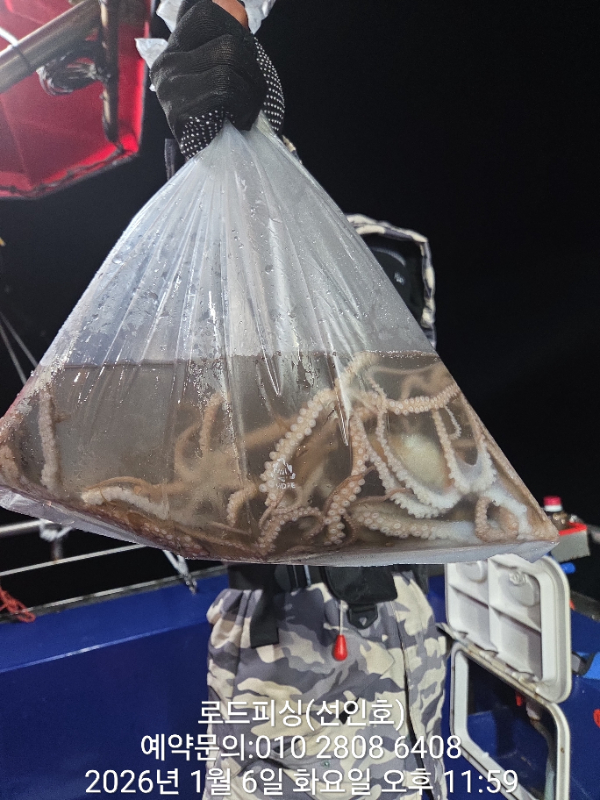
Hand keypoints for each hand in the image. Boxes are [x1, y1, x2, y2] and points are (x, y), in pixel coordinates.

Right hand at [151, 0, 266, 153]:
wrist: (208, 163)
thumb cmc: (219, 115)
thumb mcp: (219, 71)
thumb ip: (225, 42)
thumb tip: (234, 9)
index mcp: (177, 46)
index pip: (210, 14)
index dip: (239, 36)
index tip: (244, 64)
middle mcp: (167, 62)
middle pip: (229, 45)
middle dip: (253, 72)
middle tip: (253, 94)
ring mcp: (169, 85)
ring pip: (229, 65)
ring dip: (252, 92)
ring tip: (248, 109)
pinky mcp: (178, 110)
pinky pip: (225, 89)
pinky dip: (244, 106)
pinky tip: (241, 120)